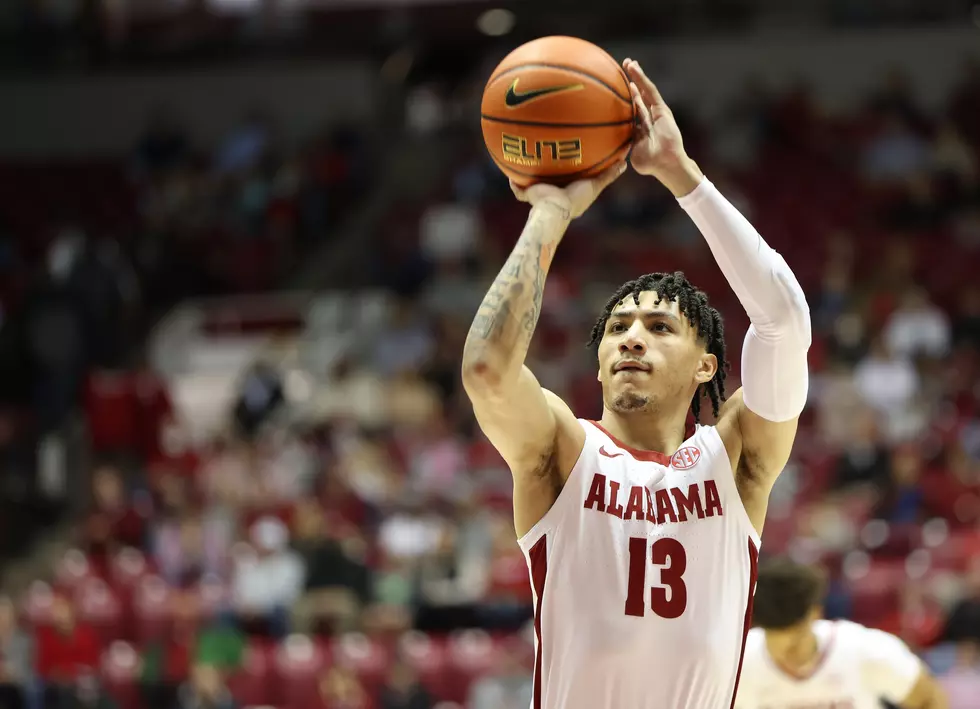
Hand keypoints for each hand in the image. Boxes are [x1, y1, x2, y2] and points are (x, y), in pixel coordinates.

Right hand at [510, 161, 626, 219]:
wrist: (555, 208)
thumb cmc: (575, 199)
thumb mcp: (595, 185)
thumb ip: (608, 175)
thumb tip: (624, 163)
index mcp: (566, 195)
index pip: (567, 183)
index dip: (568, 176)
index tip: (570, 165)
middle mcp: (552, 196)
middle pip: (548, 183)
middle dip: (546, 176)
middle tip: (546, 160)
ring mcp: (539, 196)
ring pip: (531, 187)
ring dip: (527, 179)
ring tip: (523, 162)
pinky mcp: (528, 194)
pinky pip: (518, 188)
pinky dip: (514, 183)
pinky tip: (511, 172)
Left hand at [623, 59, 702, 194]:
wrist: (665, 163)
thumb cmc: (649, 162)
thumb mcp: (631, 150)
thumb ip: (622, 142)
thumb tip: (605, 141)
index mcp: (640, 127)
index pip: (630, 109)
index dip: (623, 98)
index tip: (612, 90)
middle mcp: (648, 117)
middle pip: (638, 96)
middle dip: (630, 82)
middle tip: (620, 68)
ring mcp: (656, 112)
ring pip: (645, 90)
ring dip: (636, 76)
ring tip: (628, 62)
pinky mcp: (662, 109)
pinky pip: (651, 91)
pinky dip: (643, 79)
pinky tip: (635, 69)